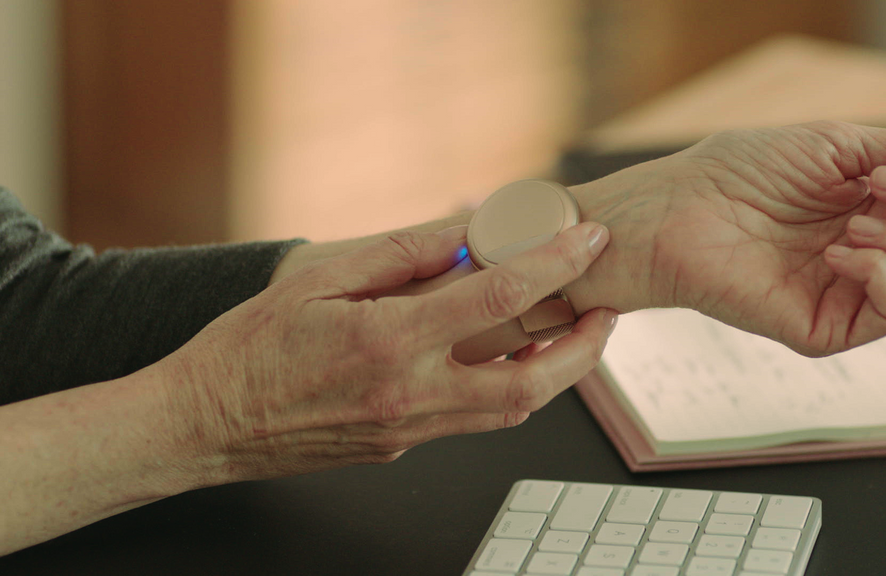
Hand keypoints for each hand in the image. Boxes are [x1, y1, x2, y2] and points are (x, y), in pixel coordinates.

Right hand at [162, 223, 615, 480]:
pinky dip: (504, 388)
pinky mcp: (400, 448)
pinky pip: (470, 419)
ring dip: (553, 374)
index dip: (554, 263)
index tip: (588, 240)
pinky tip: (506, 358)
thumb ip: (398, 256)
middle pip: (529, 381)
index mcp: (387, 342)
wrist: (206, 425)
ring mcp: (408, 430)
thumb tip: (462, 233)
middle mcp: (408, 394)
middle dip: (585, 349)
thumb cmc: (249, 349)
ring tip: (573, 335)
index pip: (497, 297)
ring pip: (509, 411)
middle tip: (609, 312)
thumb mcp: (316, 281)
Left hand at [571, 121, 885, 355]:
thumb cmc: (741, 173)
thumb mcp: (837, 144)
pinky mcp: (829, 329)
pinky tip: (836, 249)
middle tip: (875, 185)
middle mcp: (880, 256)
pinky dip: (883, 270)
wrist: (679, 209)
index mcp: (885, 212)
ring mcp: (856, 295)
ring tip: (854, 220)